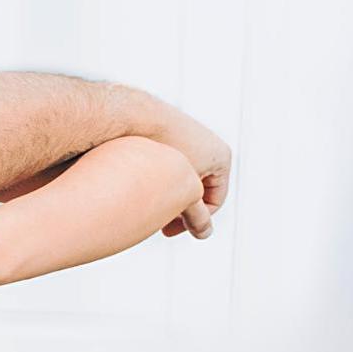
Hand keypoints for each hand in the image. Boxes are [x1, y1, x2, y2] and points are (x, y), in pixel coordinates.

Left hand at [133, 98, 230, 239]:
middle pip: (196, 190)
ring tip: (144, 203)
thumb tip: (204, 234)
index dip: (194, 220)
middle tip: (155, 218)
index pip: (214, 202)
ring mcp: (187, 137)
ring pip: (177, 178)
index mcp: (221, 156)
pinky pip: (163, 165)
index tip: (167, 229)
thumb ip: (196, 216)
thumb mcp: (184, 190)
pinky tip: (135, 186)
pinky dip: (153, 179)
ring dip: (164, 194)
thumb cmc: (160, 151)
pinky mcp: (165, 134)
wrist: (131, 117)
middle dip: (178, 206)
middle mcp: (208, 144)